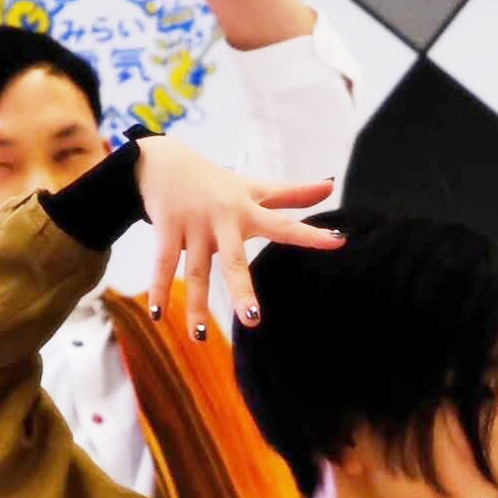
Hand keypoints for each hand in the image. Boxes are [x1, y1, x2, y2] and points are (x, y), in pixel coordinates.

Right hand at [135, 137, 341, 331]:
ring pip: (196, 272)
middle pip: (233, 261)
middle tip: (252, 321)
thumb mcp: (255, 187)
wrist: (163, 160)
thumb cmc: (217, 182)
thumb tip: (332, 186)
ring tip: (201, 337)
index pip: (285, 225)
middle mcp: (222, 221)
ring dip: (196, 305)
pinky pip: (164, 265)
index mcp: (247, 211)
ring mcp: (193, 227)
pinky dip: (160, 290)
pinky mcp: (167, 230)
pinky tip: (158, 318)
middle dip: (241, 290)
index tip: (338, 242)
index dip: (311, 234)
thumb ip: (293, 194)